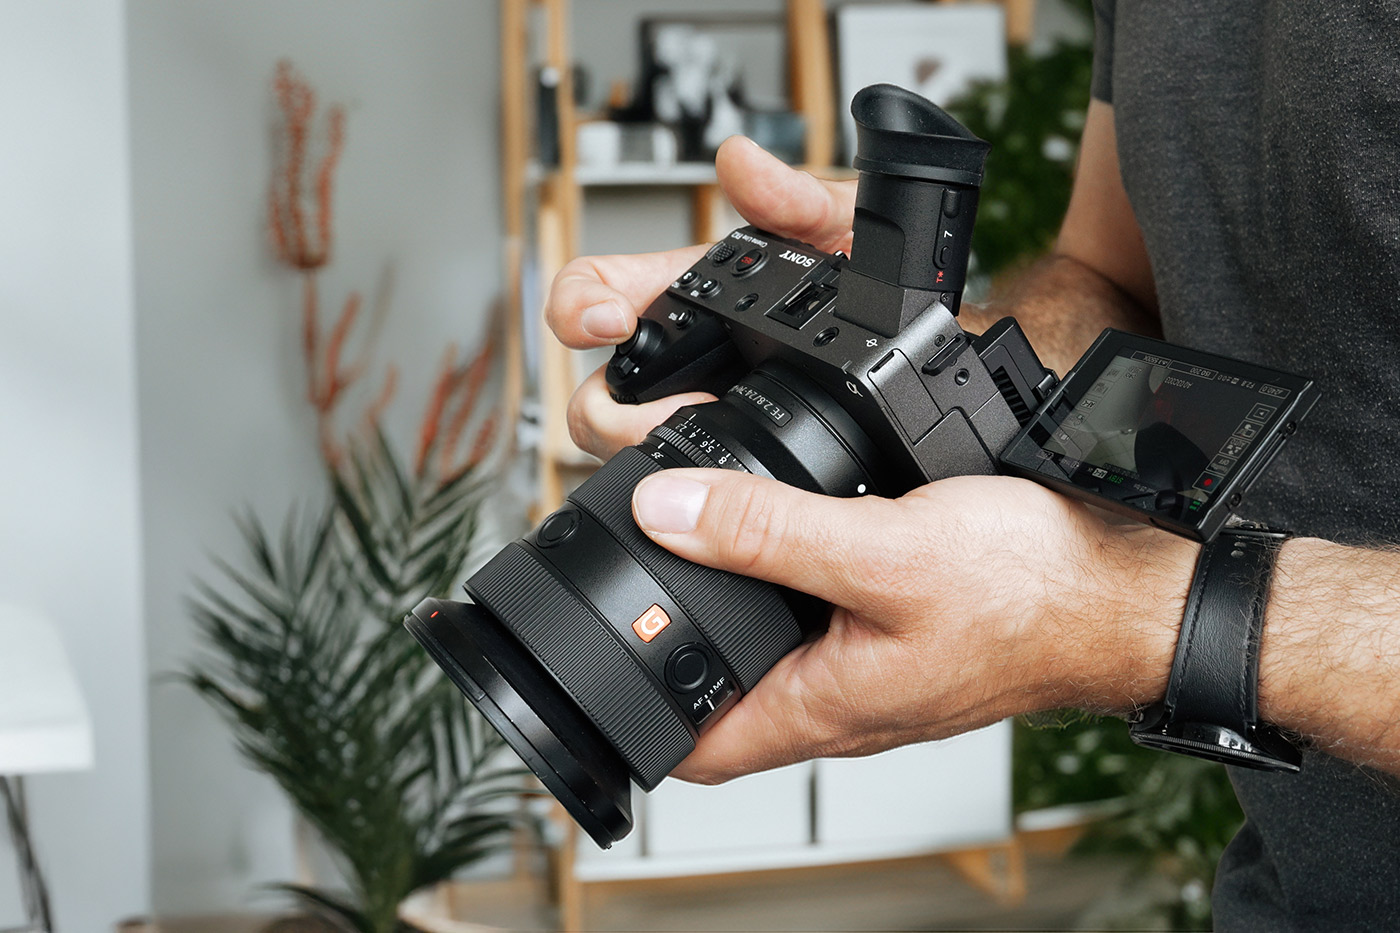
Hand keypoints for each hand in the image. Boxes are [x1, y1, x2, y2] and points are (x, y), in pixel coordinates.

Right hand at [544, 137, 857, 458]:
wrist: (923, 335)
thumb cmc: (869, 276)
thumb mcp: (836, 227)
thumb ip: (790, 196)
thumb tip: (743, 163)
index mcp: (684, 289)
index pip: (593, 290)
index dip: (578, 305)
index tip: (608, 320)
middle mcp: (679, 350)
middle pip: (595, 388)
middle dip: (608, 407)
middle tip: (663, 407)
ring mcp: (695, 406)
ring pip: (624, 442)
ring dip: (644, 443)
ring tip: (704, 431)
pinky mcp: (723, 449)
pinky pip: (683, 475)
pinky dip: (691, 473)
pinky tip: (729, 470)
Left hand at [629, 468, 1198, 783]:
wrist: (1129, 585)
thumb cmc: (1035, 592)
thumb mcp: (882, 550)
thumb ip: (768, 533)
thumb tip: (666, 511)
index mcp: (824, 705)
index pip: (696, 748)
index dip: (631, 715)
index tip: (587, 665)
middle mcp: (841, 697)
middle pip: (723, 693)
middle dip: (668, 648)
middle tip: (626, 577)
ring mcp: (871, 665)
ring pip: (770, 648)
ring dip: (725, 603)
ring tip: (687, 541)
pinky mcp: (899, 629)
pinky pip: (817, 615)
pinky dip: (784, 575)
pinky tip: (782, 527)